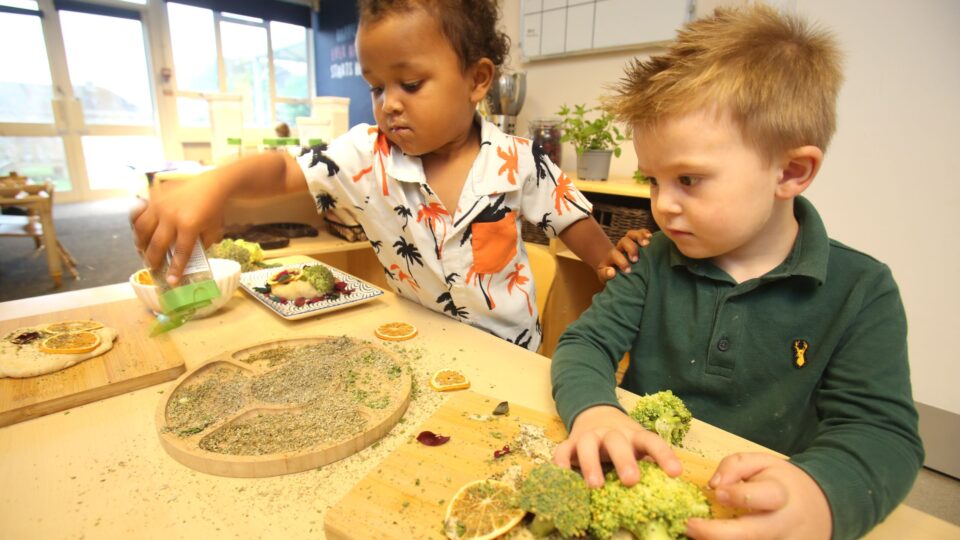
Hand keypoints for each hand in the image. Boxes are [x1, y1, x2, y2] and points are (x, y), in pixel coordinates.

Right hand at [130, 172, 227, 284]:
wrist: (211, 184)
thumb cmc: (213, 210)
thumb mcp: (213, 230)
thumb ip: (201, 245)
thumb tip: (186, 260)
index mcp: (189, 226)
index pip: (181, 253)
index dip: (175, 269)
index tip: (171, 281)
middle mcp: (171, 216)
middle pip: (157, 244)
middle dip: (153, 259)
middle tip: (152, 267)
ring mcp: (160, 205)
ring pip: (142, 229)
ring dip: (140, 243)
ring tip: (143, 251)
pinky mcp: (154, 197)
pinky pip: (139, 213)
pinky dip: (136, 224)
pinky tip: (139, 232)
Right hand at [553, 405, 680, 487]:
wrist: (595, 415)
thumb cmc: (622, 442)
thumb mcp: (637, 447)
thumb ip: (647, 465)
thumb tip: (663, 495)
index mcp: (633, 435)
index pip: (651, 441)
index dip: (664, 456)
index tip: (675, 473)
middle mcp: (611, 433)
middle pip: (617, 441)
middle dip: (624, 460)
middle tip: (631, 481)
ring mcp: (589, 436)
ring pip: (588, 444)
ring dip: (591, 464)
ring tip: (595, 486)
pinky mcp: (570, 443)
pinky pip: (562, 450)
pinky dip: (561, 463)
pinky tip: (564, 476)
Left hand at [596, 228, 652, 281]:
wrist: (616, 270)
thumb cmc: (612, 275)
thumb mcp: (605, 276)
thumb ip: (605, 275)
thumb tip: (612, 272)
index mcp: (612, 257)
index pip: (614, 254)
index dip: (621, 261)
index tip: (628, 270)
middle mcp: (620, 248)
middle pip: (624, 241)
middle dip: (631, 249)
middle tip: (636, 259)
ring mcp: (628, 243)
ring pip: (631, 234)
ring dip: (639, 237)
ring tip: (647, 244)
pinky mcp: (637, 241)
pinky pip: (640, 233)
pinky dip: (645, 233)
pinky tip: (651, 237)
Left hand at [685, 453, 831, 539]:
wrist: (820, 509)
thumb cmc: (784, 483)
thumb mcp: (763, 462)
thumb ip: (735, 465)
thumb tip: (714, 484)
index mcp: (781, 496)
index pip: (760, 497)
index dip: (737, 495)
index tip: (717, 492)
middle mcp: (782, 526)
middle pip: (749, 535)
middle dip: (714, 533)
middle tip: (689, 525)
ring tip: (695, 535)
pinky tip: (711, 539)